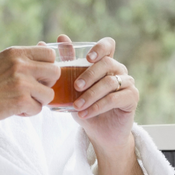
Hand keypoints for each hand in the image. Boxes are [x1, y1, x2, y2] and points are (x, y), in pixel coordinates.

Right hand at [0, 47, 59, 133]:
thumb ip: (20, 59)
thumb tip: (42, 52)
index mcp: (15, 53)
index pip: (49, 53)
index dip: (47, 66)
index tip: (38, 75)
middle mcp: (20, 65)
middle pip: (55, 72)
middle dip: (47, 84)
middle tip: (33, 90)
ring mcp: (22, 83)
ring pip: (49, 94)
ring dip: (38, 101)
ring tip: (21, 101)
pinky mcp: (21, 100)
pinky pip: (38, 109)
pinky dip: (28, 112)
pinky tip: (14, 109)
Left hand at [44, 35, 138, 156]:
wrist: (100, 133)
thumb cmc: (85, 106)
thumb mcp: (70, 86)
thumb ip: (62, 64)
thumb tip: (42, 42)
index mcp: (105, 63)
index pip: (108, 45)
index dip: (100, 48)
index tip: (87, 58)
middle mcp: (119, 70)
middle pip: (107, 63)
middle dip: (89, 75)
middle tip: (75, 87)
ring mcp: (127, 83)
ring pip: (110, 82)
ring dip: (90, 95)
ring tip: (76, 106)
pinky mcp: (132, 98)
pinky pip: (115, 98)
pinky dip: (97, 106)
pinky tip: (85, 113)